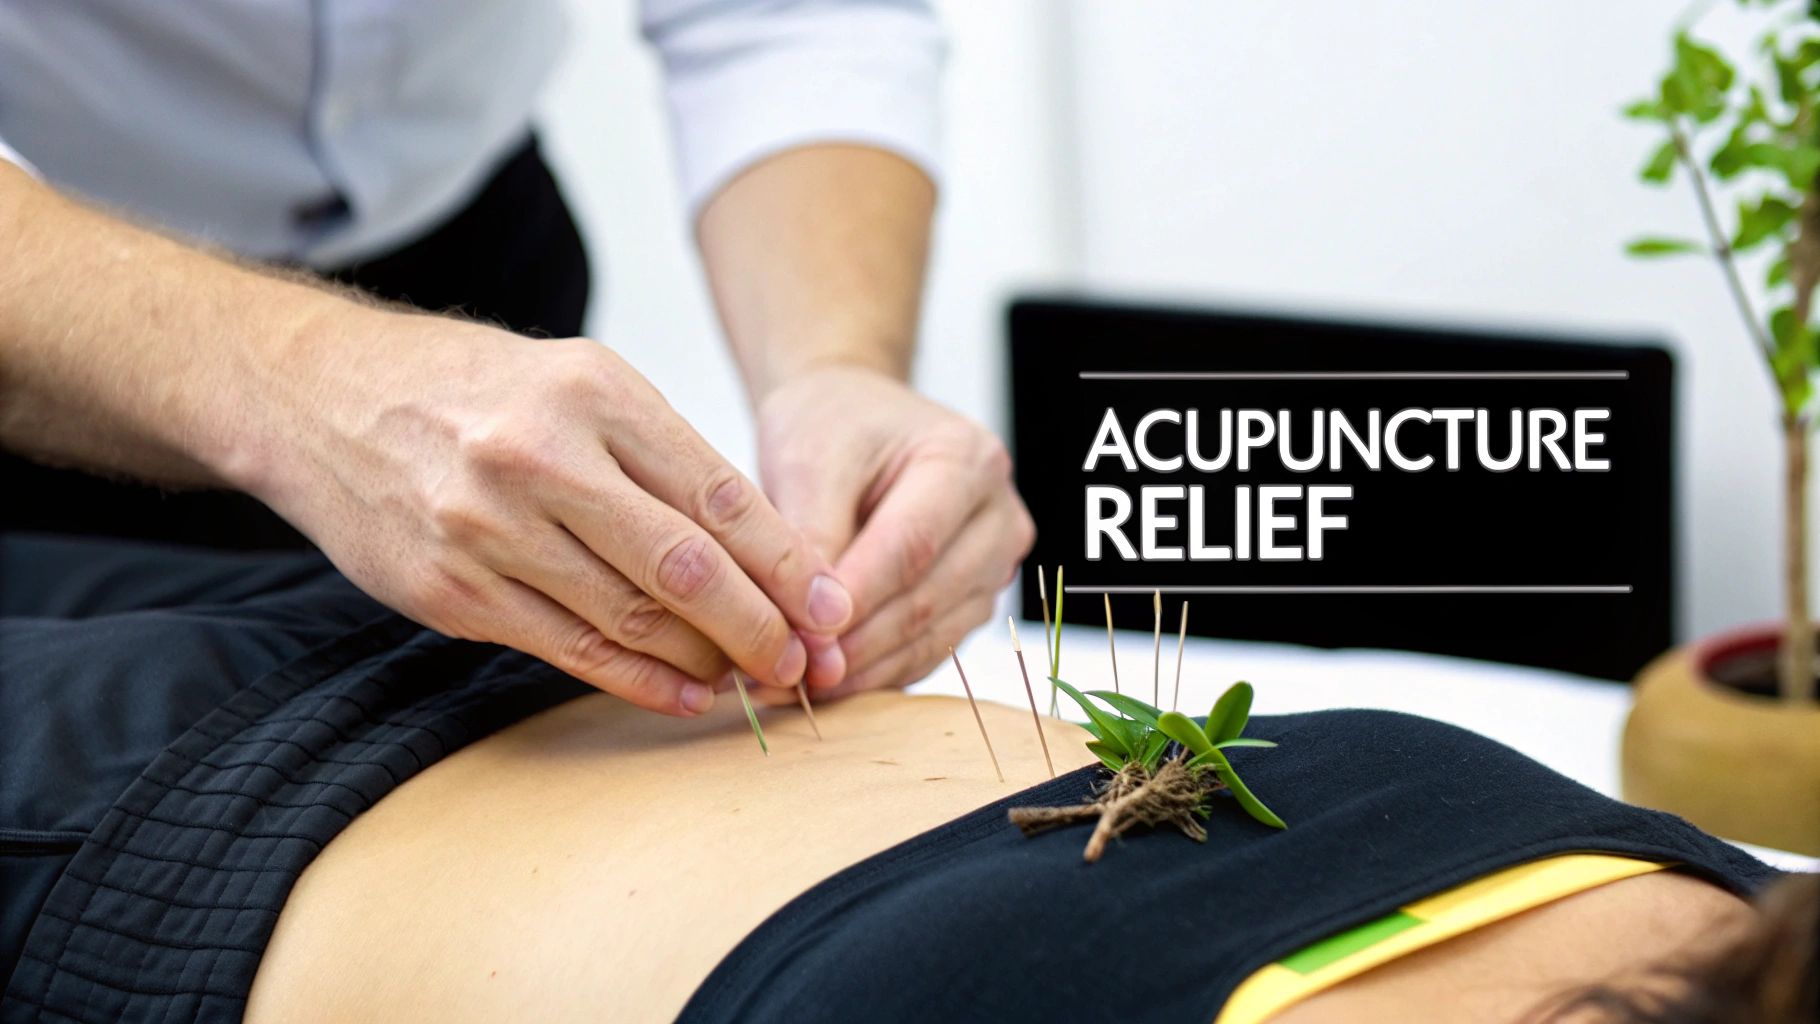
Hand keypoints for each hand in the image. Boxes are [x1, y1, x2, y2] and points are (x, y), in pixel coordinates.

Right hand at [246, 312, 853, 715]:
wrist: (321, 397)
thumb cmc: (474, 389)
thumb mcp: (578, 380)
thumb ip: (664, 455)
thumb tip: (766, 548)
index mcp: (592, 393)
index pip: (717, 494)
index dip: (786, 563)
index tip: (831, 606)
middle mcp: (541, 458)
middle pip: (683, 566)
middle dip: (760, 625)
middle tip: (806, 660)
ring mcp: (488, 529)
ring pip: (629, 617)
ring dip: (704, 661)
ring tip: (751, 678)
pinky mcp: (450, 589)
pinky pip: (566, 649)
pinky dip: (636, 679)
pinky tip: (681, 693)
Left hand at [757, 366, 1034, 695]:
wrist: (853, 418)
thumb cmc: (831, 425)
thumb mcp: (808, 461)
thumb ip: (811, 539)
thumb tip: (811, 630)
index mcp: (967, 460)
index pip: (911, 547)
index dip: (854, 601)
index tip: (798, 640)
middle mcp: (998, 516)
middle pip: (926, 600)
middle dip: (853, 646)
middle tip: (784, 675)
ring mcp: (993, 565)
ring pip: (931, 638)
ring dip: (861, 672)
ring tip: (791, 690)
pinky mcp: (972, 601)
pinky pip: (928, 652)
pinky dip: (874, 674)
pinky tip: (821, 686)